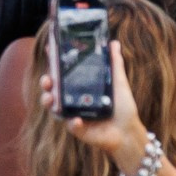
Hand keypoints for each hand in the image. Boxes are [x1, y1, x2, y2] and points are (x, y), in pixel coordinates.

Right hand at [56, 38, 149, 168]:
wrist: (129, 132)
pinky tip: (78, 119)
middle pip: (52, 90)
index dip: (53, 65)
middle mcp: (74, 101)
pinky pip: (71, 124)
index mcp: (81, 89)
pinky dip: (73, 122)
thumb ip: (115, 64)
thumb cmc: (124, 108)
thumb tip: (114, 43)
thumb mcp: (119, 83)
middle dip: (46, 83)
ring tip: (52, 99)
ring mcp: (73, 114)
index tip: (49, 52)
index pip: (63, 75)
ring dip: (49, 101)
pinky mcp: (78, 129)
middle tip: (47, 80)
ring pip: (54, 107)